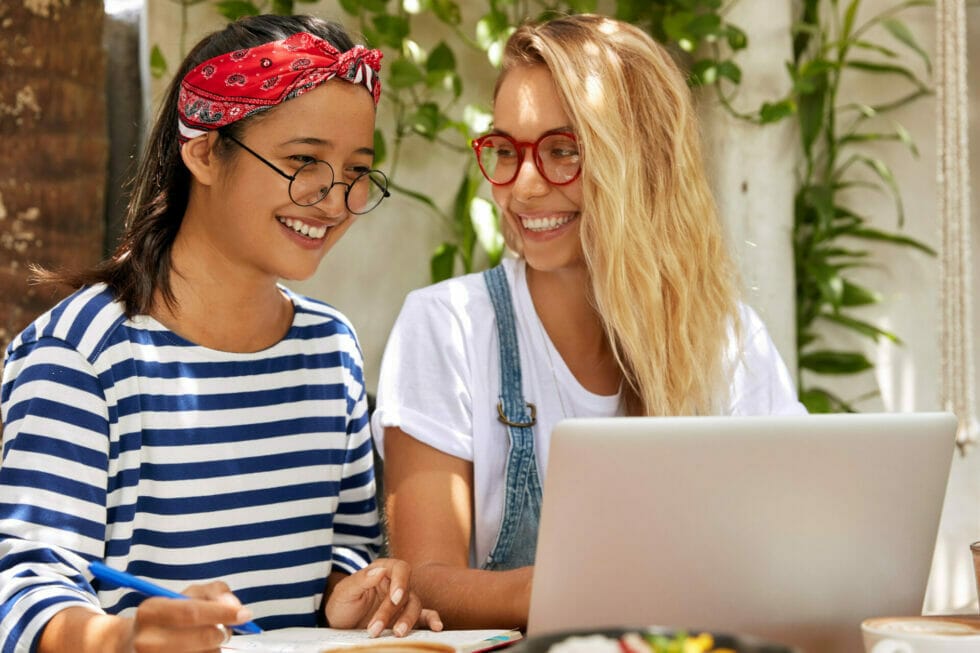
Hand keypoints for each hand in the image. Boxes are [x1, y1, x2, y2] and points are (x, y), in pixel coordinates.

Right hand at [124, 581, 253, 652]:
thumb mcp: (186, 595)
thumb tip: (235, 607)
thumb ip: (215, 593)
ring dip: (214, 648)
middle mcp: (147, 640)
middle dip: (222, 632)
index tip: (245, 614)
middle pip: (204, 638)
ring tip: (201, 643)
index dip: (223, 613)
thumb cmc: (167, 617)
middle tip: (223, 629)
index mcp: (151, 611)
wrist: (130, 646)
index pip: (192, 612)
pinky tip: (196, 652)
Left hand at [325, 559, 442, 637]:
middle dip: (392, 611)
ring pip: (415, 606)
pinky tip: (436, 627)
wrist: (340, 627)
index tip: (394, 598)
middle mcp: (396, 585)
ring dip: (407, 620)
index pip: (400, 568)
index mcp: (382, 571)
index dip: (401, 582)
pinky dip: (432, 620)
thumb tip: (379, 570)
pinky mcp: (405, 618)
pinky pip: (424, 617)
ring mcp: (402, 603)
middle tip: (375, 628)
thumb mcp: (344, 592)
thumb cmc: (342, 606)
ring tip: (397, 634)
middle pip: (406, 592)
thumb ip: (360, 580)